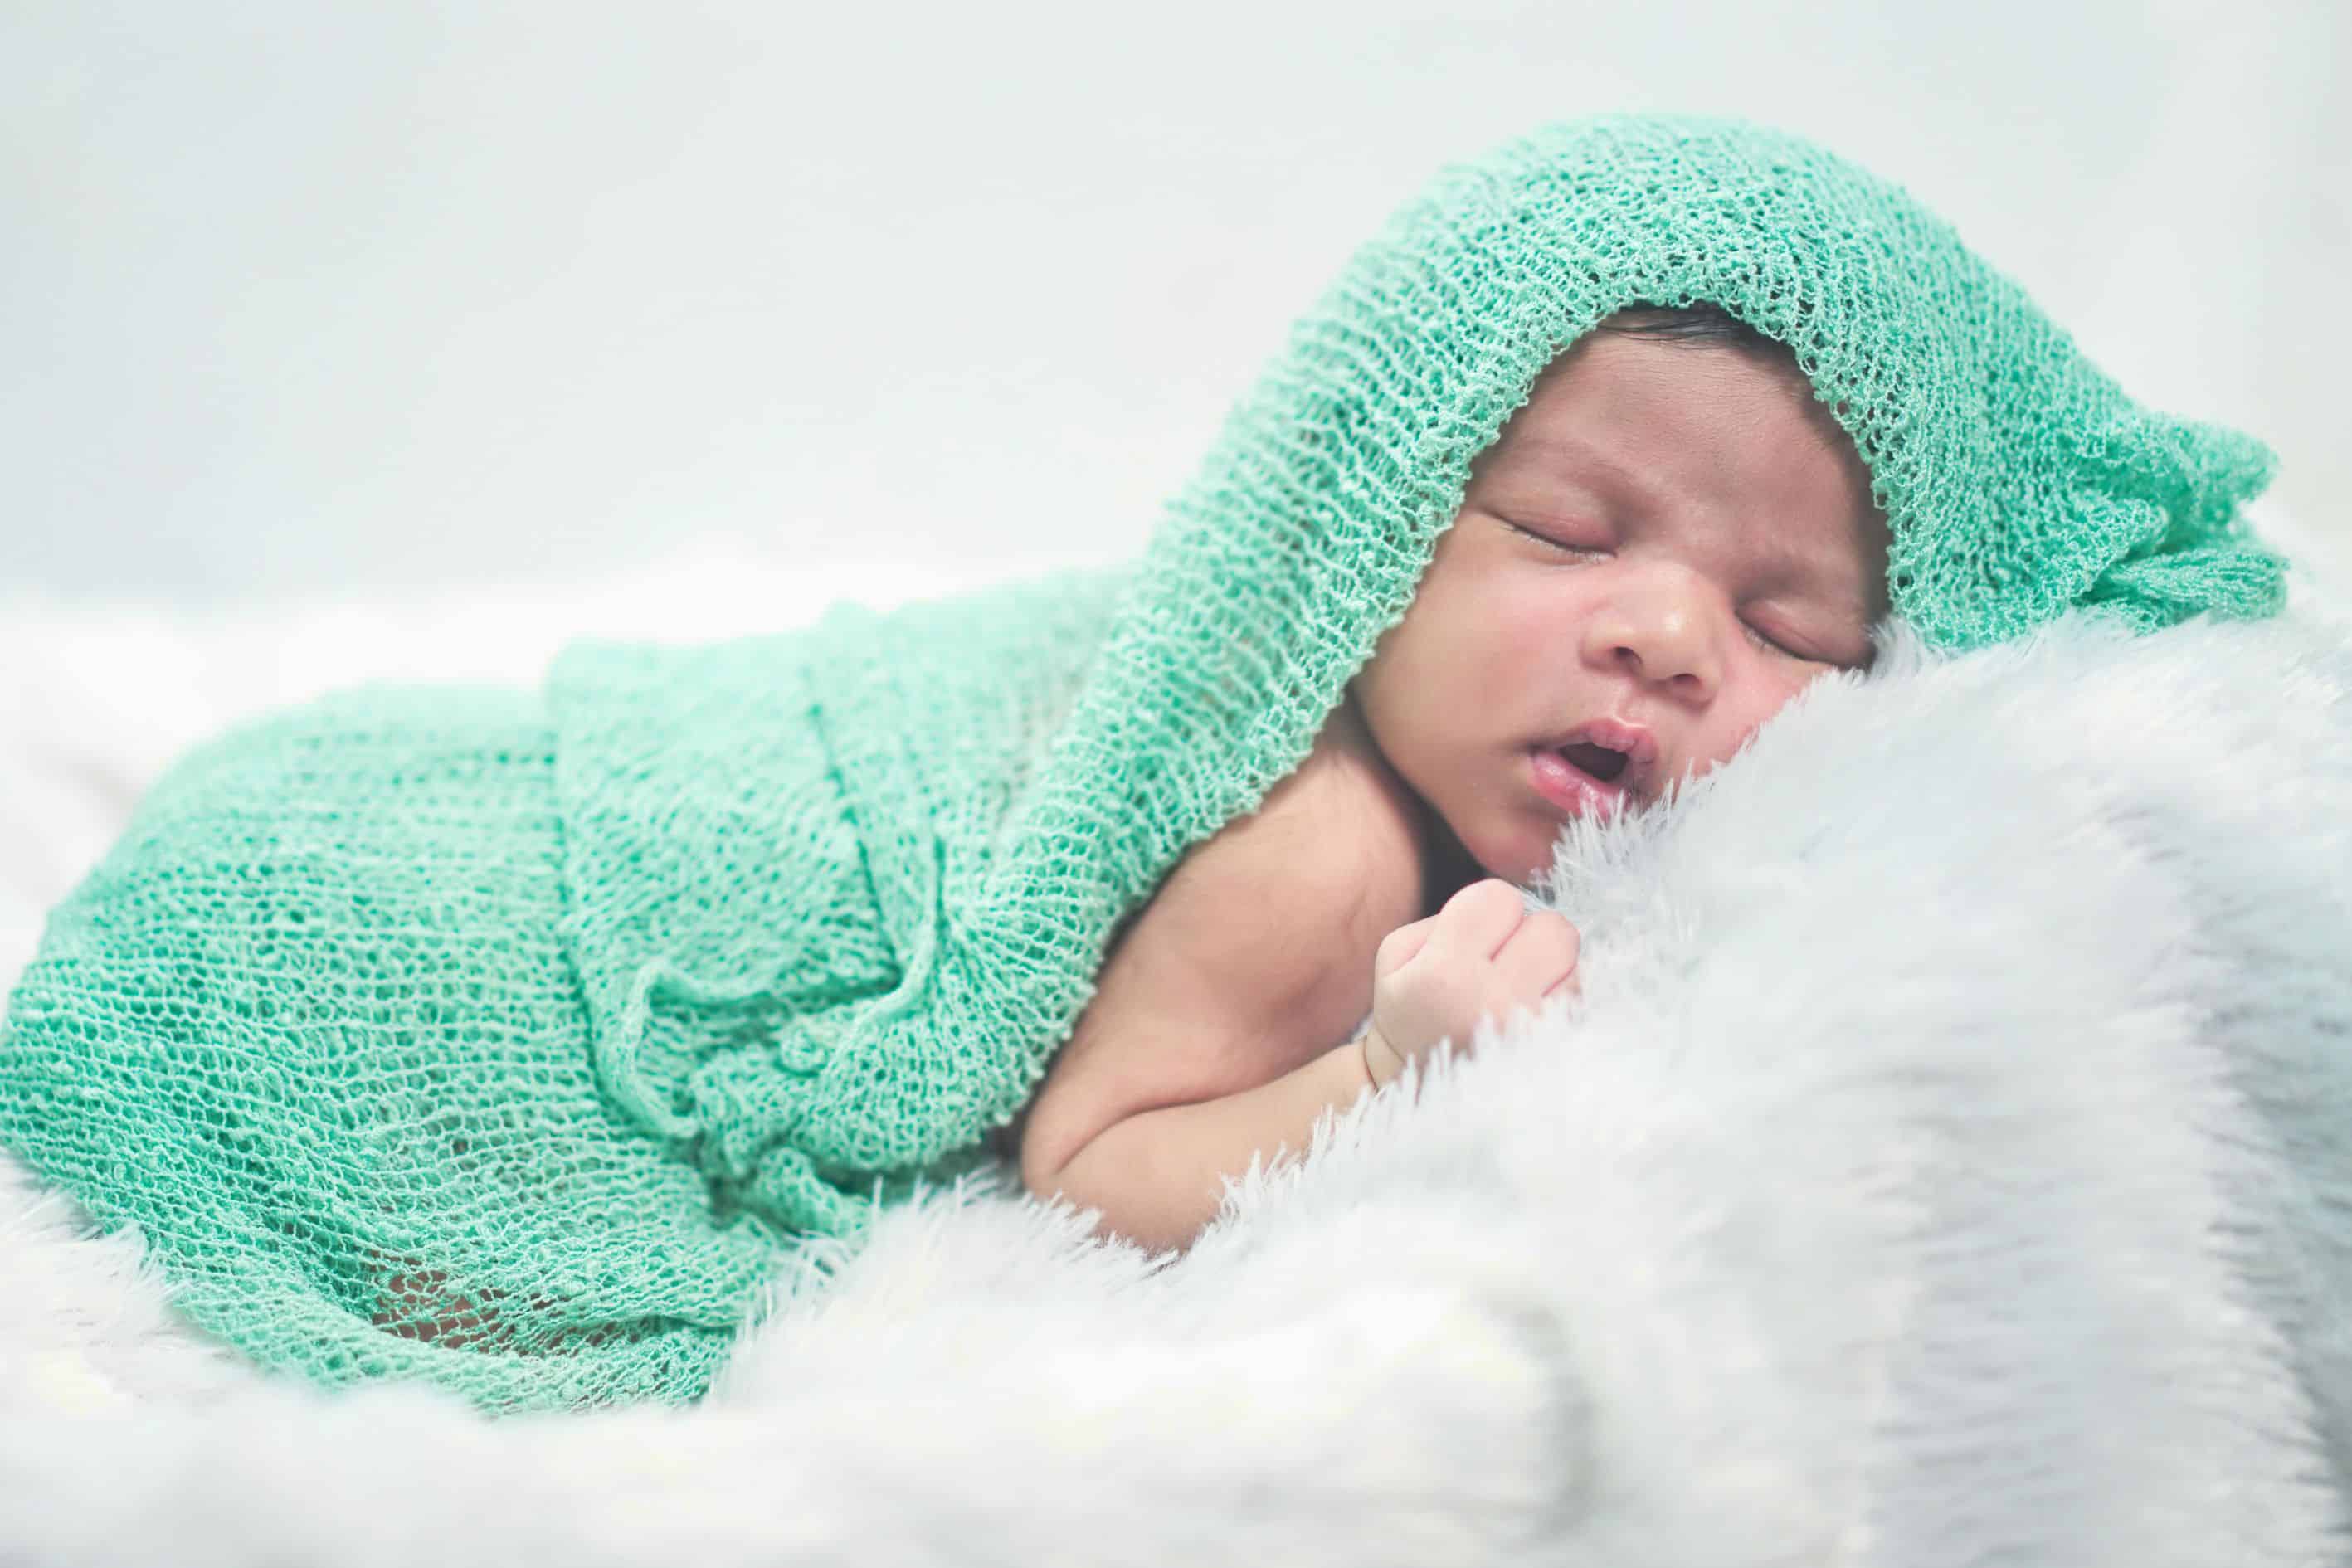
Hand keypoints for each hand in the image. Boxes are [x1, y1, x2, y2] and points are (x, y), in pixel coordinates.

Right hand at [1359, 879, 1580, 1089]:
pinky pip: (1582, 1003)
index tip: (1473, 938)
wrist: (1418, 1093)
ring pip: (1577, 966)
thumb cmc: (1409, 1013)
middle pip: (1555, 929)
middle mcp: (1495, 1005)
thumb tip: (1508, 909)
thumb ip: (1447, 915)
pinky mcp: (1556, 1057)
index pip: (1502, 898)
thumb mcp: (1397, 955)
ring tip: (1517, 992)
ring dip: (1551, 971)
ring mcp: (1532, 1037)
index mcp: (1445, 975)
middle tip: (1506, 961)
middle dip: (1532, 936)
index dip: (1489, 910)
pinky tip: (1531, 1016)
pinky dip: (1561, 1001)